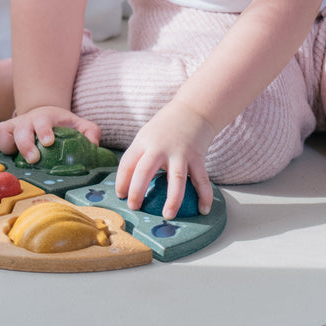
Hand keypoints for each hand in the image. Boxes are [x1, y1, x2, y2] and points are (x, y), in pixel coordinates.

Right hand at [0, 107, 101, 164]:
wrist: (43, 114)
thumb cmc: (59, 124)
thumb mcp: (77, 124)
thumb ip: (90, 132)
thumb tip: (94, 145)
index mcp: (45, 118)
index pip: (43, 122)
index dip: (44, 131)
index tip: (49, 141)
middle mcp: (25, 122)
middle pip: (20, 129)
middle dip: (25, 143)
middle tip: (34, 158)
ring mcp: (11, 127)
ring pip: (0, 131)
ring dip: (4, 143)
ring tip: (11, 155)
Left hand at [114, 99, 215, 219]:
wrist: (193, 110)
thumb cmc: (165, 127)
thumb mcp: (146, 136)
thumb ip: (138, 156)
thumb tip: (128, 185)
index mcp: (144, 142)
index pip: (127, 163)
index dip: (121, 181)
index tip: (121, 196)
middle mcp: (160, 148)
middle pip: (145, 171)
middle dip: (137, 191)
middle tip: (134, 207)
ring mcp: (180, 153)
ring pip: (176, 179)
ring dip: (173, 199)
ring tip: (168, 215)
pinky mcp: (197, 157)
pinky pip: (201, 180)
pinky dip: (204, 196)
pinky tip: (203, 209)